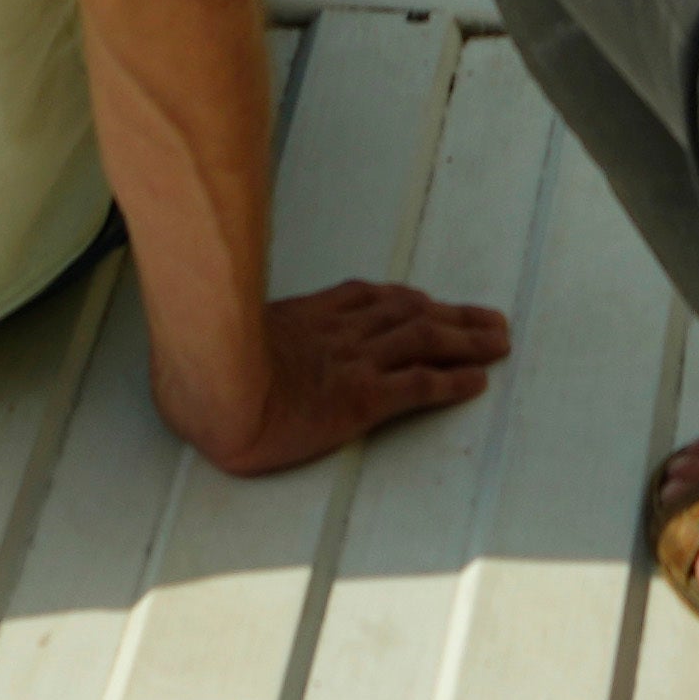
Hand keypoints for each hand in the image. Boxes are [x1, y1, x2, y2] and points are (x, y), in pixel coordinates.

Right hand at [155, 279, 514, 477]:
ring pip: (424, 341)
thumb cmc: (199, 371)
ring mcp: (353, 364)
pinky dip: (451, 382)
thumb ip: (230, 335)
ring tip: (499, 340)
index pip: (370, 300)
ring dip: (467, 339)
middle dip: (452, 314)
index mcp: (306, 318)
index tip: (428, 301)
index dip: (406, 300)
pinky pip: (417, 386)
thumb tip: (204, 348)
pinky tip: (476, 382)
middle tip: (489, 317)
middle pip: (408, 313)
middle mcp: (338, 334)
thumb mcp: (214, 338)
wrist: (209, 391)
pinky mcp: (361, 400)